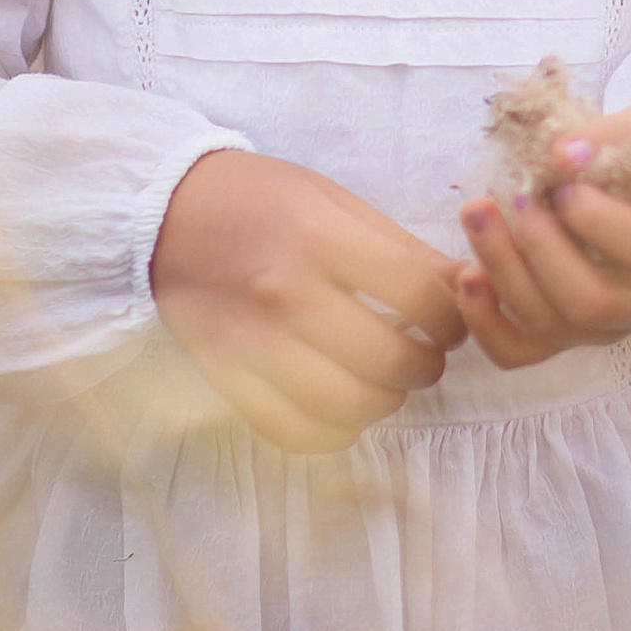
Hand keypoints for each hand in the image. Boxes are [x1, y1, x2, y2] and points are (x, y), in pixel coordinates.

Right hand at [150, 149, 465, 453]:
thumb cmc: (261, 198)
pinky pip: (298, 432)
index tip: (450, 321)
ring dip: (384, 400)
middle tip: (424, 354)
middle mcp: (285, 292)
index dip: (451, 317)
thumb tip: (464, 291)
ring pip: (349, 406)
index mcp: (317, 234)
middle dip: (424, 366)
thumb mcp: (333, 199)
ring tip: (385, 379)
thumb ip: (400, 248)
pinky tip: (342, 404)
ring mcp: (253, 343)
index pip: (417, 295)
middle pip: (387, 360)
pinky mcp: (228, 378)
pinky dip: (333, 430)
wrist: (166, 213)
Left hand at [450, 105, 630, 369]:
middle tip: (517, 198)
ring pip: (549, 325)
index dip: (601, 220)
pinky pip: (518, 352)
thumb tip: (561, 154)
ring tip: (477, 214)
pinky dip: (485, 322)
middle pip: (590, 301)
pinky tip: (467, 274)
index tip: (563, 184)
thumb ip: (608, 139)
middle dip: (541, 248)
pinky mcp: (560, 336)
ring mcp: (601, 328)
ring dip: (503, 270)